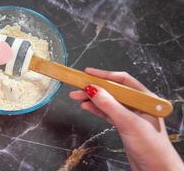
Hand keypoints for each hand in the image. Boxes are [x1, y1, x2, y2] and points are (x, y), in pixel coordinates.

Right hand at [69, 68, 183, 170]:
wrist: (156, 170)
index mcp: (144, 98)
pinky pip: (107, 112)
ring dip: (92, 99)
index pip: (122, 80)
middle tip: (77, 87)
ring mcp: (130, 115)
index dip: (104, 75)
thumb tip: (92, 89)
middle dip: (94, 88)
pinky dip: (96, 109)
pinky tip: (86, 106)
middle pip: (112, 91)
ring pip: (108, 102)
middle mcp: (137, 104)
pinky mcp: (124, 125)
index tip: (88, 73)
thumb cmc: (151, 146)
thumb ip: (109, 104)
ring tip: (76, 97)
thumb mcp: (128, 122)